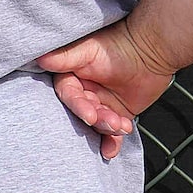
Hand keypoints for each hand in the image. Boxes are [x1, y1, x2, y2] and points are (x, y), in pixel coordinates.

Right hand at [37, 18, 174, 159]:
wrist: (151, 49)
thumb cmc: (119, 44)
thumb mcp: (89, 50)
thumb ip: (65, 57)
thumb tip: (41, 57)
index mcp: (73, 76)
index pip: (69, 95)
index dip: (78, 106)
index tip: (90, 115)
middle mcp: (84, 92)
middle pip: (83, 113)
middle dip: (96, 120)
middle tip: (110, 121)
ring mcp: (100, 105)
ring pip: (97, 125)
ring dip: (107, 130)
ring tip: (121, 126)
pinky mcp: (116, 115)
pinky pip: (110, 134)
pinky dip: (112, 143)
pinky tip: (112, 149)